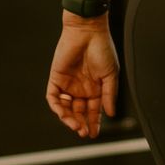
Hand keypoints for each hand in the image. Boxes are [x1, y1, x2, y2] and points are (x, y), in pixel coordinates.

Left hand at [46, 16, 118, 138]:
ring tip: (76, 125)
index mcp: (95, 88)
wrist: (88, 30)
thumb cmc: (102, 48)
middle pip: (79, 112)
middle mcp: (81, 88)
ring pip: (66, 108)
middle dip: (81, 123)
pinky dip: (57, 106)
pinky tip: (64, 112)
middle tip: (85, 132)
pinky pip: (53, 97)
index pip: (93, 111)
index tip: (95, 133)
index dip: (94, 123)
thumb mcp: (110, 74)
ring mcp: (68, 84)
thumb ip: (109, 95)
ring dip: (69, 118)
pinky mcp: (56, 78)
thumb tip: (111, 113)